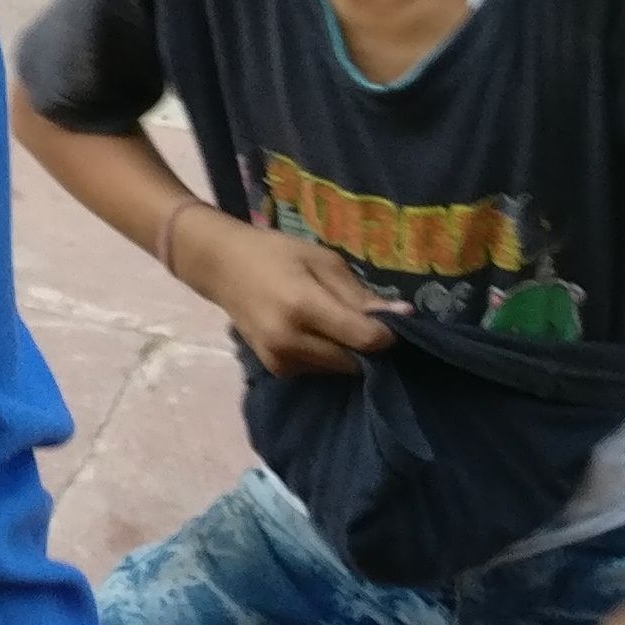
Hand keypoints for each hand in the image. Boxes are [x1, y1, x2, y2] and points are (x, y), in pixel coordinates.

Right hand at [180, 214, 400, 377]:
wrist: (221, 268)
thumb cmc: (275, 254)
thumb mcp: (321, 259)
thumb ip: (358, 293)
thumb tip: (403, 315)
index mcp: (303, 306)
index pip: (364, 338)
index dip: (386, 332)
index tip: (390, 319)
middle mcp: (290, 340)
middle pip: (355, 360)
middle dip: (366, 344)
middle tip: (360, 317)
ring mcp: (280, 359)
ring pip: (339, 368)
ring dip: (346, 351)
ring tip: (331, 321)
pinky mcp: (276, 370)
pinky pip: (319, 370)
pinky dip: (326, 356)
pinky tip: (313, 332)